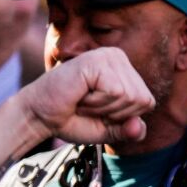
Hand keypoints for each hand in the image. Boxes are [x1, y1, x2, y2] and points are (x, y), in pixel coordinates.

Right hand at [12, 48, 152, 146]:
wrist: (38, 117)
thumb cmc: (72, 119)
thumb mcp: (109, 129)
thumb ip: (130, 130)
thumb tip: (139, 127)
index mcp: (125, 70)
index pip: (147, 102)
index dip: (123, 117)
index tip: (98, 111)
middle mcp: (118, 57)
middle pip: (141, 100)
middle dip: (113, 113)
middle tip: (87, 106)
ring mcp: (108, 56)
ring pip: (128, 96)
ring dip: (102, 108)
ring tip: (81, 100)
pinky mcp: (96, 60)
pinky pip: (115, 92)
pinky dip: (96, 102)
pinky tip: (78, 94)